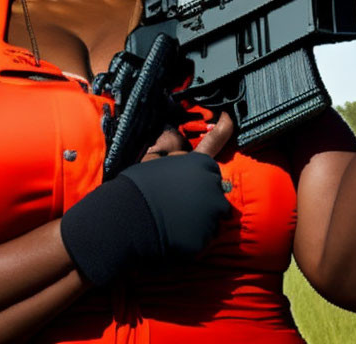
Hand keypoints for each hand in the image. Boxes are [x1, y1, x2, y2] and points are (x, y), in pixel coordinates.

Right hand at [60, 114, 233, 285]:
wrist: (128, 220)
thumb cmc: (139, 186)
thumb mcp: (152, 158)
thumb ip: (170, 147)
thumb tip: (177, 135)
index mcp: (200, 163)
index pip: (216, 145)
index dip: (221, 132)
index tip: (227, 118)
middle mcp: (213, 185)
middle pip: (215, 186)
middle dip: (203, 190)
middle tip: (178, 197)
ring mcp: (212, 212)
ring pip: (214, 213)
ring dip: (202, 214)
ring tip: (176, 217)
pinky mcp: (208, 236)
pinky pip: (206, 235)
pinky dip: (195, 234)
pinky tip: (177, 232)